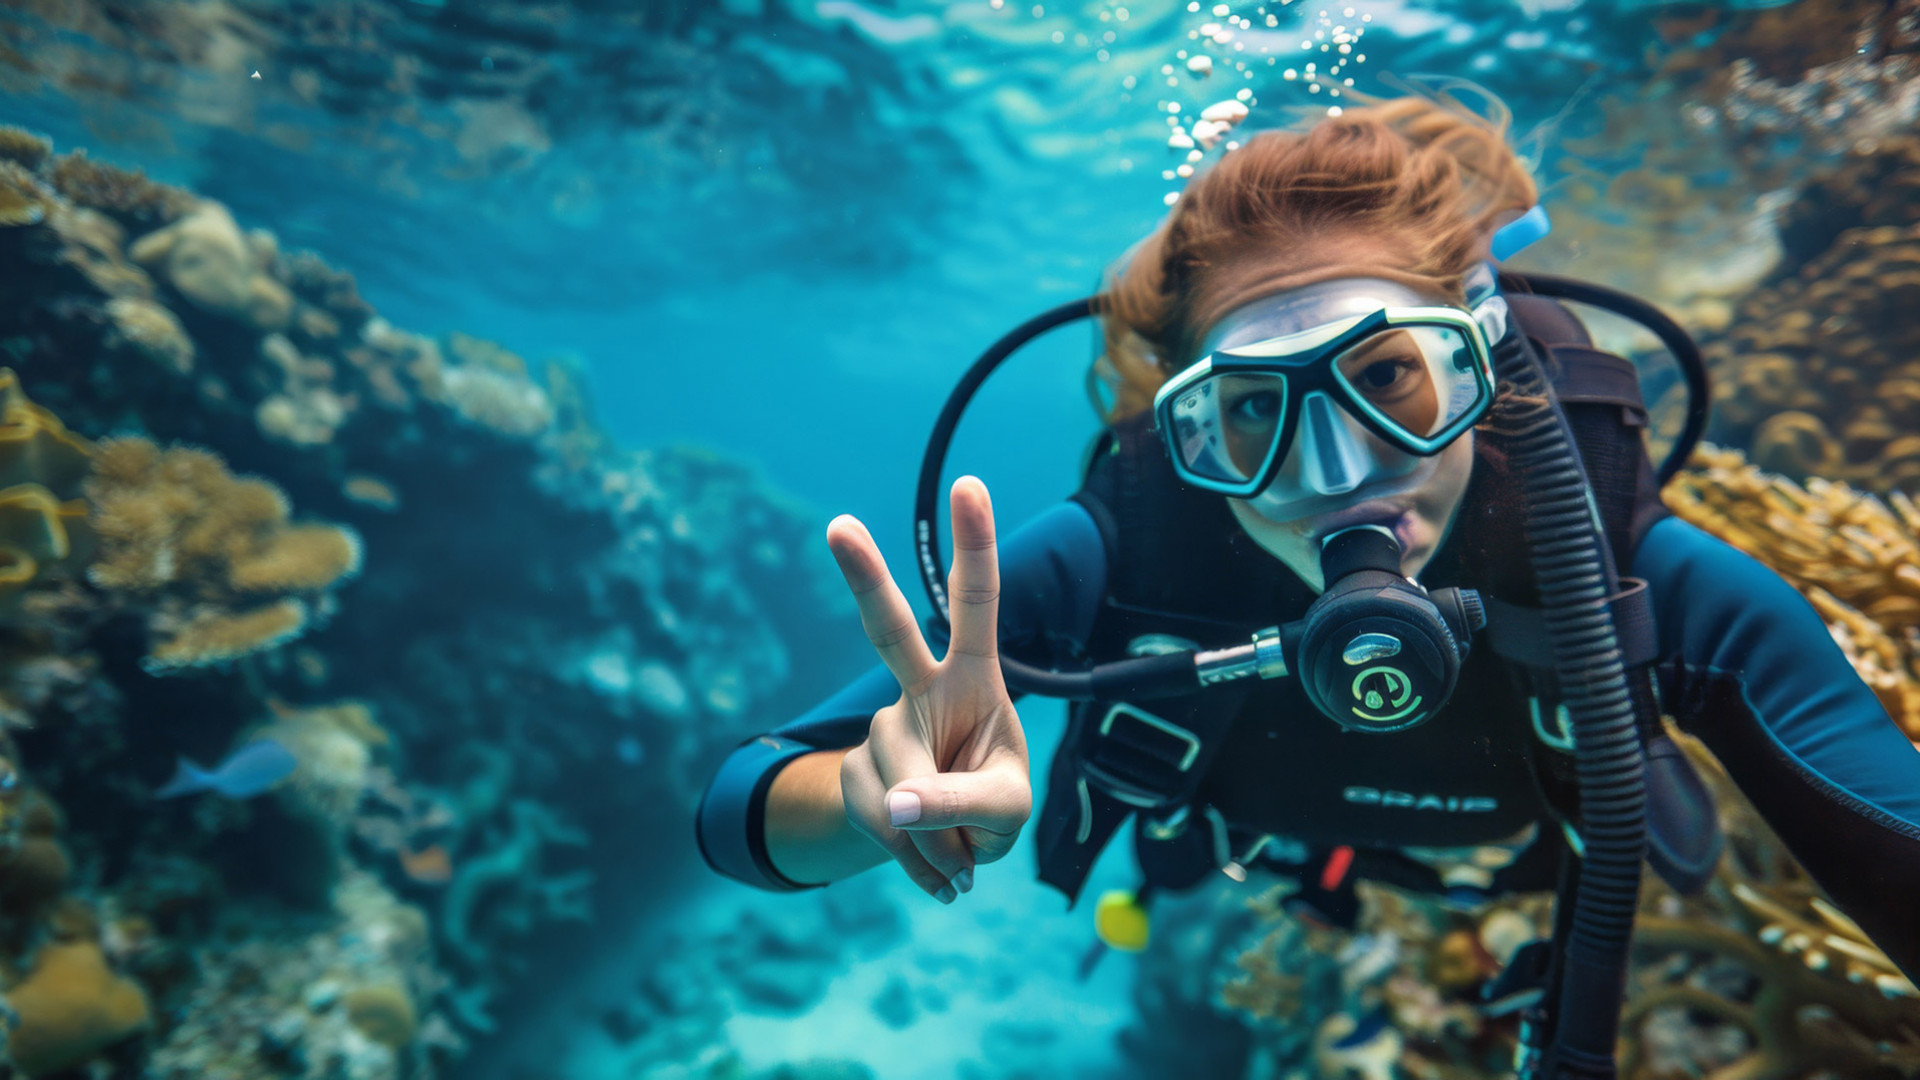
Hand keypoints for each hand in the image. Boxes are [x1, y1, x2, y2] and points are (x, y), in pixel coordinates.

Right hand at [826, 476, 1031, 902]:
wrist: (948, 850)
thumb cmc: (993, 807)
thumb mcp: (1005, 810)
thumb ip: (960, 803)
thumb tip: (893, 802)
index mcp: (975, 680)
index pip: (976, 604)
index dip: (975, 546)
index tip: (969, 485)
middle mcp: (922, 694)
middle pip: (889, 633)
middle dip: (864, 579)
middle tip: (838, 526)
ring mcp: (882, 735)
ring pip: (906, 791)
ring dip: (942, 837)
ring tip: (964, 852)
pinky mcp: (857, 781)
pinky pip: (890, 832)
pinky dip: (923, 863)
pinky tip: (939, 871)